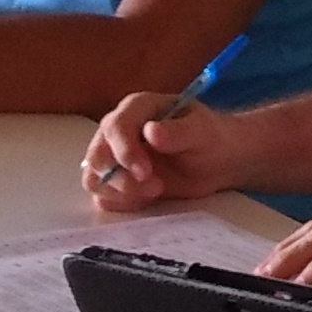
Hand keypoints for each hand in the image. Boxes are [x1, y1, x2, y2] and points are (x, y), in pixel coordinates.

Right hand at [82, 89, 237, 213]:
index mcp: (136, 108)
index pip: (115, 127)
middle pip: (97, 156)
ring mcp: (113, 156)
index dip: (125, 151)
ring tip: (155, 192)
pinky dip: (122, 202)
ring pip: (94, 179)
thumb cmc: (209, 138)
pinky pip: (103, 197)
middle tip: (156, 187)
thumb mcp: (202, 132)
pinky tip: (147, 198)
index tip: (145, 172)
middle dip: (122, 178)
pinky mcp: (116, 181)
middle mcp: (117, 131)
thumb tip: (151, 132)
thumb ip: (178, 132)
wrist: (217, 161)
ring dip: (121, 192)